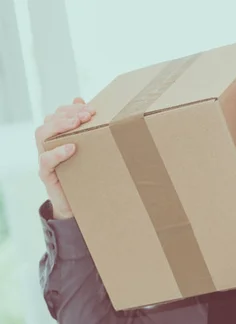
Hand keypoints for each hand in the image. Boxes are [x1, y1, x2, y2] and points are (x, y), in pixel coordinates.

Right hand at [35, 97, 95, 219]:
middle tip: (87, 114)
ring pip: (42, 135)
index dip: (72, 109)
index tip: (91, 108)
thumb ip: (88, 132)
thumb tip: (85, 104)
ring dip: (60, 126)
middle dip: (68, 114)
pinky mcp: (47, 175)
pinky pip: (46, 160)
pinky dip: (57, 152)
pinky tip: (71, 147)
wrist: (77, 204)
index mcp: (59, 138)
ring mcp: (46, 159)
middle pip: (49, 122)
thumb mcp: (89, 152)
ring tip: (77, 122)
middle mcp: (49, 146)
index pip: (58, 115)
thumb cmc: (84, 174)